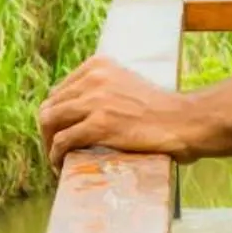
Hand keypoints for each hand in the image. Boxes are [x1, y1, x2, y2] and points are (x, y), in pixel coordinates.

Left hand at [37, 56, 208, 168]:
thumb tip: (73, 112)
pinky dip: (56, 156)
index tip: (59, 133)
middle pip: (50, 105)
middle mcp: (93, 77)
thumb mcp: (124, 85)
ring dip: (47, 145)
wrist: (184, 121)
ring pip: (49, 122)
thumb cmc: (160, 110)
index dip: (56, 116)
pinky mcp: (100, 124)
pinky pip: (62, 141)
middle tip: (54, 151)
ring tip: (55, 160)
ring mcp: (95, 100)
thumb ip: (100, 90)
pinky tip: (61, 166)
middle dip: (47, 131)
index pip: (60, 91)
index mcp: (97, 65)